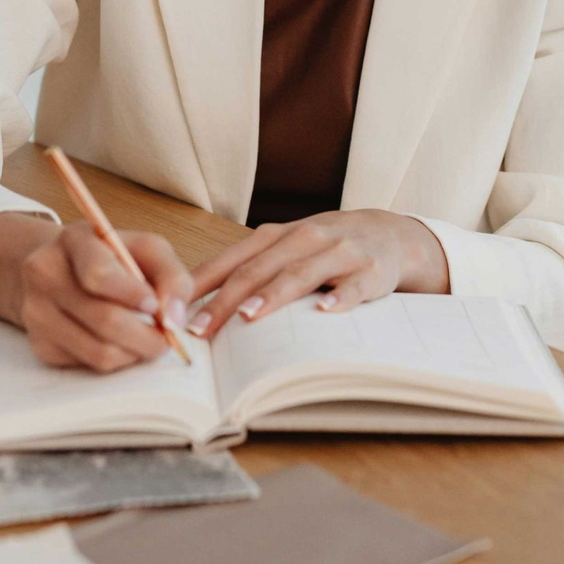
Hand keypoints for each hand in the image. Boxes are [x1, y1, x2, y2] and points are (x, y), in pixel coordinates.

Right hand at [14, 221, 194, 371]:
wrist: (63, 270)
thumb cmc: (114, 258)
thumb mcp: (147, 250)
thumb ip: (171, 276)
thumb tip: (175, 318)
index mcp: (75, 241)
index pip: (99, 275)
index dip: (132, 296)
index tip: (156, 307)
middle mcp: (46, 275)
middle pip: (104, 320)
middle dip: (148, 336)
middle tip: (168, 338)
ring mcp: (36, 312)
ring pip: (99, 351)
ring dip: (135, 352)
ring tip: (147, 339)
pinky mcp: (40, 344)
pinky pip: (88, 365)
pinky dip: (115, 359)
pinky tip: (120, 341)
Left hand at [187, 210, 449, 340]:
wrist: (389, 234)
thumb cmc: (324, 248)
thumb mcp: (284, 250)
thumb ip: (245, 271)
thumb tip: (191, 307)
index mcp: (277, 236)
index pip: (232, 261)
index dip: (202, 287)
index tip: (174, 313)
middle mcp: (305, 238)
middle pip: (259, 269)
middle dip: (226, 300)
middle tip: (201, 330)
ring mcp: (339, 252)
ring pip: (301, 274)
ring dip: (273, 295)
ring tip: (249, 317)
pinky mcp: (371, 270)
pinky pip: (353, 286)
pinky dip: (339, 299)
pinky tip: (325, 313)